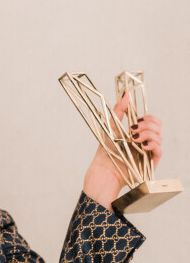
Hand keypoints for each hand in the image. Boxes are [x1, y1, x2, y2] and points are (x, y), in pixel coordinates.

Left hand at [83, 92, 162, 210]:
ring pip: (159, 136)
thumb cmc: (107, 150)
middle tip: (133, 128)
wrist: (104, 169)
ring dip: (146, 133)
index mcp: (138, 132)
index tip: (136, 118)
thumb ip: (119, 110)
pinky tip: (141, 145)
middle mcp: (145, 141)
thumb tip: (126, 93)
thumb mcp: (111, 126)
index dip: (147, 117)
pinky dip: (152, 144)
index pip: (151, 120)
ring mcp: (149, 151)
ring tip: (133, 138)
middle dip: (147, 124)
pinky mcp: (151, 162)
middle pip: (158, 126)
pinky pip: (159, 149)